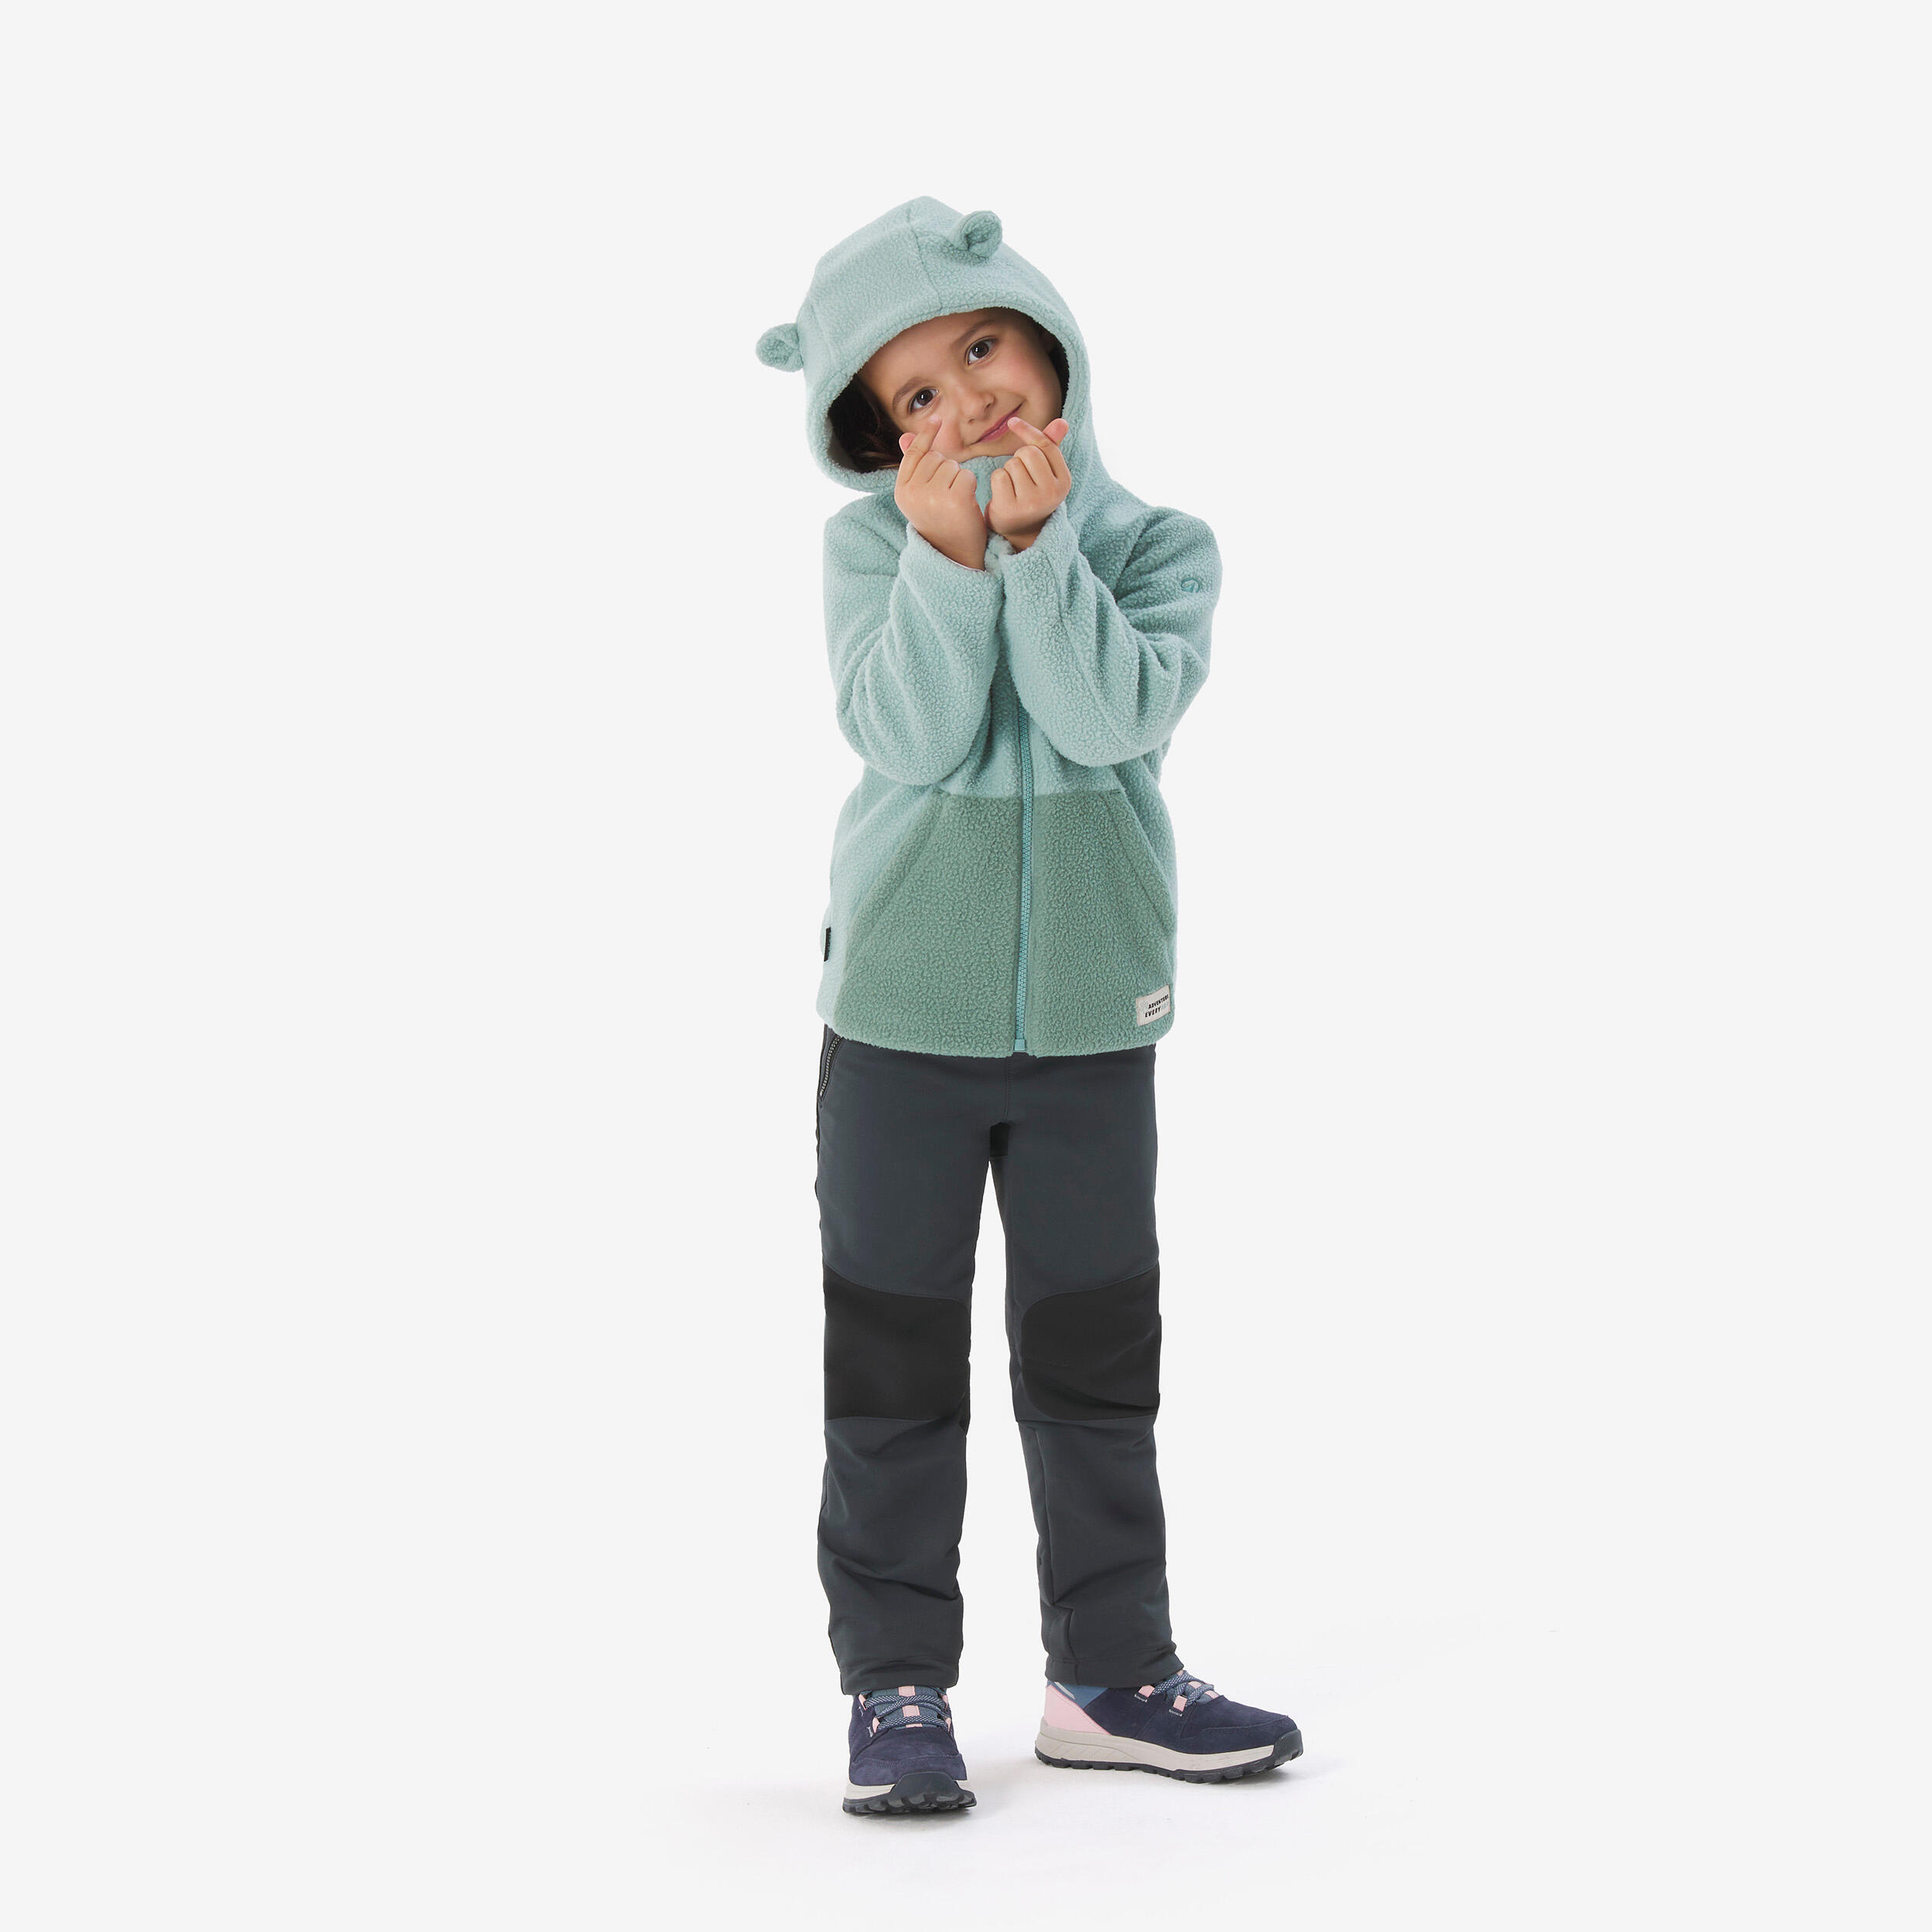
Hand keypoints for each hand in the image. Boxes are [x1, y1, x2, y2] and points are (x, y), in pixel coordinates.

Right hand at [894, 418, 989, 569]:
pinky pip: (967, 475)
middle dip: (947, 470)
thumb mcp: (921, 496)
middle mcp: (913, 492)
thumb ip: (915, 467)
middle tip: (946, 496)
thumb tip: (905, 436)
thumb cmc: (939, 522)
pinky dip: (971, 487)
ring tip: (955, 502)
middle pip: (936, 458)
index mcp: (902, 491)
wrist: (953, 556)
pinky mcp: (954, 499)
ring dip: (959, 478)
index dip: (926, 436)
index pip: (914, 454)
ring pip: (952, 466)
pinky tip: (966, 504)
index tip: (937, 419)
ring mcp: (933, 496)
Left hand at [987, 416, 1070, 549]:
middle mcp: (1052, 493)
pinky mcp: (1012, 509)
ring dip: (1008, 471)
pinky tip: (1003, 494)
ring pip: (1012, 464)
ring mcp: (1032, 502)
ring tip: (1013, 487)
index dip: (1028, 432)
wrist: (1018, 530)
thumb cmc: (1031, 493)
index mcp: (1064, 481)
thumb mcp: (1045, 471)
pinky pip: (999, 476)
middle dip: (1019, 458)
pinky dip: (997, 481)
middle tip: (1020, 475)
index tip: (1012, 422)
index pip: (1046, 446)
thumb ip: (1051, 446)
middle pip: (1028, 453)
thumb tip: (1062, 421)